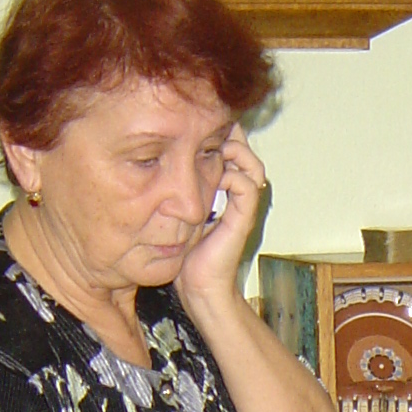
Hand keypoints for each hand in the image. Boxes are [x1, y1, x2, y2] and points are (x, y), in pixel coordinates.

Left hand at [173, 125, 266, 319]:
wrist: (198, 286)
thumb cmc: (186, 253)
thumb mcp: (177, 211)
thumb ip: (179, 188)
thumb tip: (159, 163)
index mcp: (225, 190)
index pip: (231, 150)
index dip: (220, 134)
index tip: (197, 126)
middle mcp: (238, 195)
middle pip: (245, 151)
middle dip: (229, 137)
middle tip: (208, 132)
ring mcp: (243, 206)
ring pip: (252, 164)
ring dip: (234, 154)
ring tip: (215, 152)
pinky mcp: (243, 218)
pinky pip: (246, 184)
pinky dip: (231, 176)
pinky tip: (214, 180)